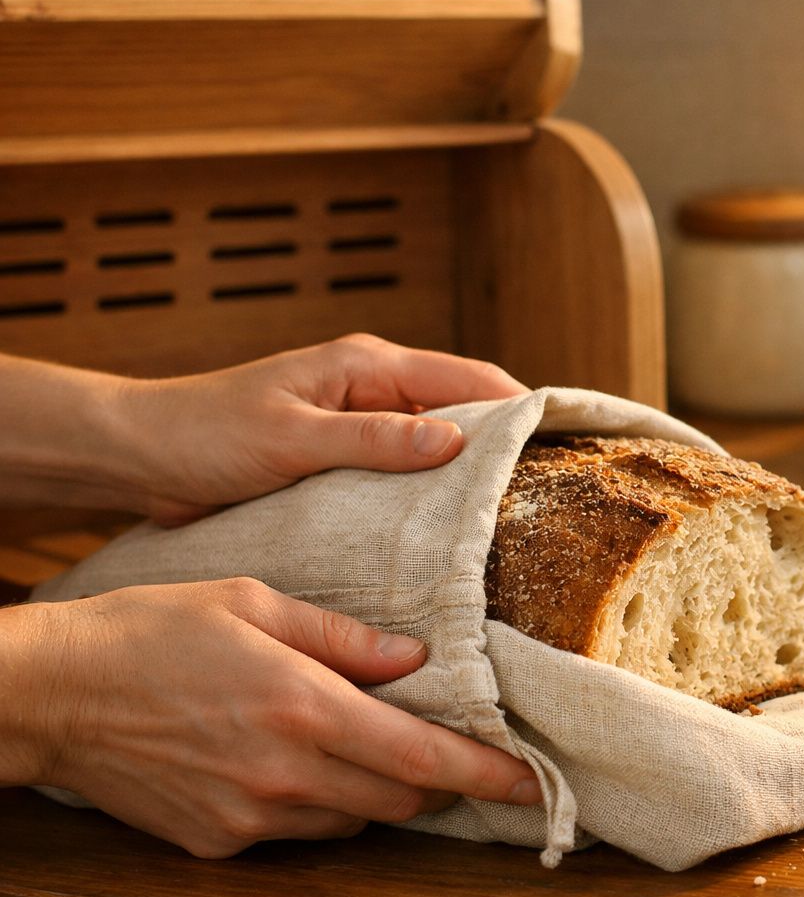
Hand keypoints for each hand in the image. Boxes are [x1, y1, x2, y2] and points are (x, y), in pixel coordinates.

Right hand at [0, 578, 541, 857]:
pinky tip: (291, 761)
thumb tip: (414, 660)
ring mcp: (250, 816)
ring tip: (355, 740)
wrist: (54, 692)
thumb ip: (343, 636)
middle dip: (436, 776)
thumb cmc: (155, 630)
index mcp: (305, 708)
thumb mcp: (254, 602)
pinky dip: (318, 804)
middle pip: (402, 798)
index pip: (422, 758)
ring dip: (376, 789)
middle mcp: (286, 774)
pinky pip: (299, 833)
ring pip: (355, 820)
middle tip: (445, 743)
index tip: (531, 781)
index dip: (486, 774)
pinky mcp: (218, 841)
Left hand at [115, 334, 527, 524]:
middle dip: (508, 441)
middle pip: (464, 408)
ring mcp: (360, 422)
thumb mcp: (292, 439)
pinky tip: (448, 530)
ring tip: (513, 516)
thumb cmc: (205, 435)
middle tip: (553, 488)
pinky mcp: (343, 456)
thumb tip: (454, 440)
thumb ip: (372, 439)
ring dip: (469, 472)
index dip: (524, 405)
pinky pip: (405, 470)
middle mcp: (372, 387)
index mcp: (367, 366)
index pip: (470, 377)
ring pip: (437, 441)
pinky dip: (432, 492)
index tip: (569, 438)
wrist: (141, 454)